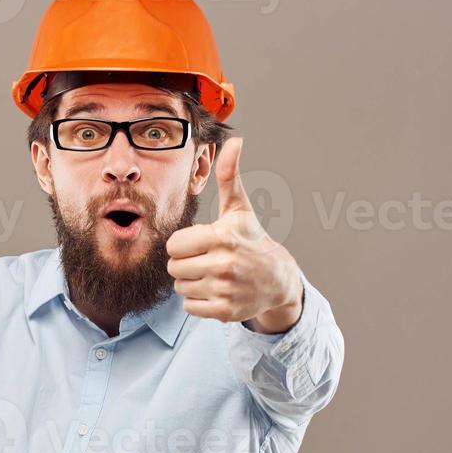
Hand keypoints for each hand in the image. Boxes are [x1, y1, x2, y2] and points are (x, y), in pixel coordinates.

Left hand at [166, 137, 302, 332]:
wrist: (278, 279)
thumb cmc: (252, 239)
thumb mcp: (240, 209)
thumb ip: (230, 176)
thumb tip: (235, 140)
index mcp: (221, 238)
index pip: (173, 245)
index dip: (183, 244)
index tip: (201, 244)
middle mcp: (223, 265)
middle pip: (173, 268)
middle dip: (185, 264)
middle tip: (206, 260)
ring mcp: (225, 290)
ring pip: (180, 288)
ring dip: (191, 283)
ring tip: (212, 275)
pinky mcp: (225, 312)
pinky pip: (189, 307)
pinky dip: (198, 301)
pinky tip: (215, 291)